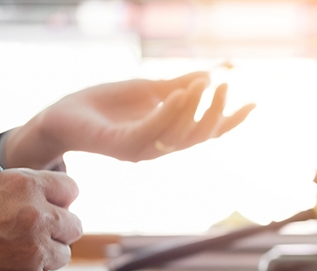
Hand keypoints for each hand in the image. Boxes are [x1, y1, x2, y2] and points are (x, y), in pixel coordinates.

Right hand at [0, 169, 82, 270]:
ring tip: (9, 253)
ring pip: (62, 254)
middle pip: (74, 226)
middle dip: (57, 231)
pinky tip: (2, 270)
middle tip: (34, 235)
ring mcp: (36, 249)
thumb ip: (25, 195)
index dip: (60, 200)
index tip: (54, 207)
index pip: (70, 189)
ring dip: (43, 256)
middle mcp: (37, 214)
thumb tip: (57, 206)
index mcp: (25, 184)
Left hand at [3, 72, 256, 168]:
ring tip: (204, 84)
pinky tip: (176, 95)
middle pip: (200, 136)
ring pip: (179, 136)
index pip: (208, 132)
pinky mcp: (120, 146)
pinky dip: (167, 115)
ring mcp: (141, 149)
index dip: (232, 121)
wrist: (62, 115)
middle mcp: (160, 147)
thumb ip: (177, 84)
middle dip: (217, 113)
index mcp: (169, 135)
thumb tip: (209, 74)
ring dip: (194, 110)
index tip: (254, 103)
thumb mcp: (147, 89)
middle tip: (225, 85)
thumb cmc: (104, 105)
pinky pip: (150, 132)